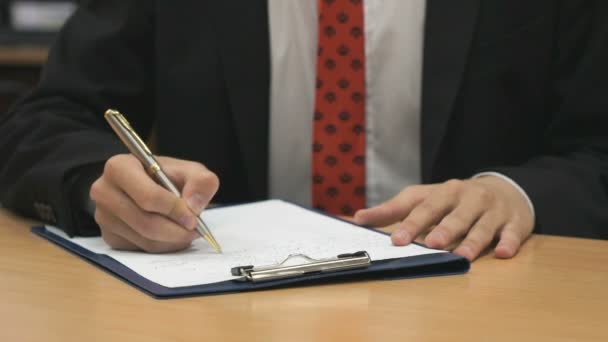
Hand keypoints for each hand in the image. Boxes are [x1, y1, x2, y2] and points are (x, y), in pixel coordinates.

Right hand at [90, 154, 218, 252]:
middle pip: (146, 223)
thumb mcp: (190, 170)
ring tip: (186, 231)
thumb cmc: (167, 177)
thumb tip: (193, 206)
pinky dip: (163, 246)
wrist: (150, 186)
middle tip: (195, 230)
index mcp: (119, 167)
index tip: (193, 218)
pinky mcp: (109, 237)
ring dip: (172, 241)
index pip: (148, 197)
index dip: (175, 210)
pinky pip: (141, 250)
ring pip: (145, 240)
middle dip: (176, 231)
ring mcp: (103, 216)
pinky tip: (171, 235)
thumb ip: (201, 181)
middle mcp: (103, 191)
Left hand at [354, 177, 533, 260]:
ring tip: (462, 256)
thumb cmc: (456, 199)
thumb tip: (359, 218)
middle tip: (431, 244)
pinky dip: (508, 242)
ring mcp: (493, 210)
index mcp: (444, 192)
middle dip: (443, 229)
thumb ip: (394, 209)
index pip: (424, 207)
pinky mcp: (516, 221)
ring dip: (472, 241)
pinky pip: (513, 233)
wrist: (505, 189)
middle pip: (454, 215)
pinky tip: (502, 253)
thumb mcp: (425, 198)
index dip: (410, 223)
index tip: (396, 239)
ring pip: (482, 226)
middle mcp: (469, 198)